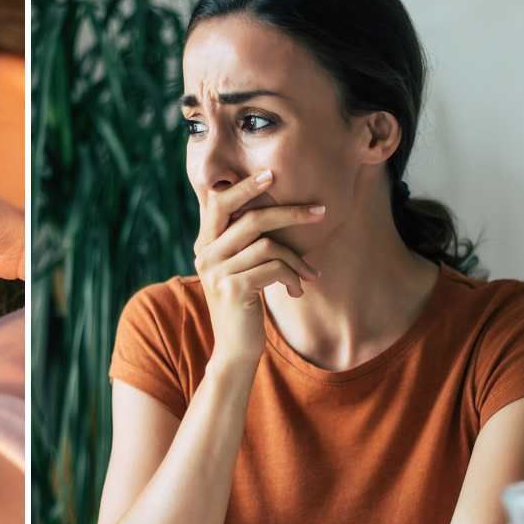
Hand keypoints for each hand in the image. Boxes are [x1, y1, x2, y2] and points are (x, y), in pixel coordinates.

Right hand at [193, 169, 323, 366]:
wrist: (234, 350)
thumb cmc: (244, 305)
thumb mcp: (239, 269)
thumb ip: (244, 242)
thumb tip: (275, 210)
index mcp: (205, 244)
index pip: (219, 202)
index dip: (244, 186)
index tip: (272, 174)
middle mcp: (205, 254)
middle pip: (250, 218)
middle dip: (289, 211)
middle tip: (319, 210)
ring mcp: (217, 271)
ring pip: (269, 245)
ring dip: (298, 259)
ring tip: (310, 274)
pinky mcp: (233, 288)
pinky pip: (274, 268)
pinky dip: (292, 276)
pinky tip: (297, 290)